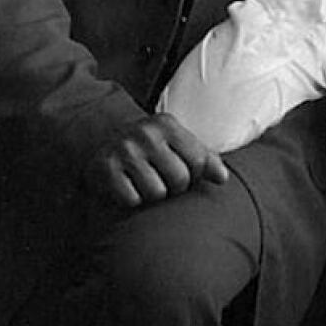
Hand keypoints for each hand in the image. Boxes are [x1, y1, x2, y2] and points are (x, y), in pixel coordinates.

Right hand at [83, 112, 228, 208]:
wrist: (103, 135)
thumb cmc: (151, 145)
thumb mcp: (177, 142)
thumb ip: (204, 158)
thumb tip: (222, 179)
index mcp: (167, 125)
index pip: (199, 161)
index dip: (196, 174)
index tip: (186, 172)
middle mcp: (146, 134)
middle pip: (179, 180)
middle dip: (175, 187)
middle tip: (162, 179)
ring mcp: (124, 150)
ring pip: (156, 193)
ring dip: (153, 195)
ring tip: (145, 182)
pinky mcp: (105, 168)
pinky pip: (132, 200)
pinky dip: (132, 200)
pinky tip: (128, 186)